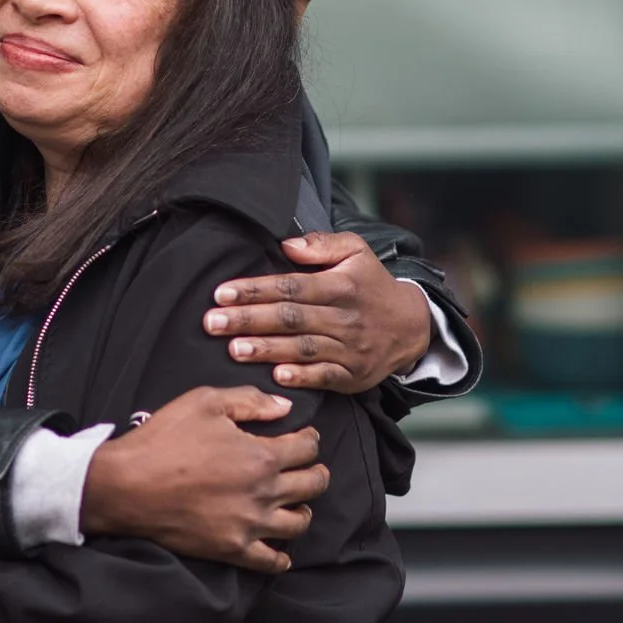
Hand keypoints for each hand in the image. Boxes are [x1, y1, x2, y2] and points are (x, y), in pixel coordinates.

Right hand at [79, 385, 328, 573]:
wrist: (126, 486)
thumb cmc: (163, 439)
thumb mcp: (204, 402)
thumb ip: (249, 401)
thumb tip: (284, 408)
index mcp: (262, 455)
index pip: (307, 448)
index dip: (309, 439)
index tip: (304, 437)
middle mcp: (264, 492)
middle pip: (313, 485)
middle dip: (316, 472)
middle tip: (309, 468)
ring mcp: (250, 524)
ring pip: (299, 522)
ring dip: (303, 509)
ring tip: (297, 504)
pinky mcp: (232, 549)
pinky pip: (271, 560)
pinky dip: (281, 557)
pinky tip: (281, 550)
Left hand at [203, 231, 432, 391]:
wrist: (411, 326)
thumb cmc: (371, 284)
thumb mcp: (356, 252)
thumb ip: (322, 244)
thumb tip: (286, 245)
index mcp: (340, 286)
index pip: (291, 286)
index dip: (256, 290)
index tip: (222, 293)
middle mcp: (344, 317)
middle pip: (290, 318)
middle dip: (249, 320)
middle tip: (212, 322)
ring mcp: (349, 348)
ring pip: (303, 348)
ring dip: (267, 349)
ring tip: (233, 349)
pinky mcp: (353, 375)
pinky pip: (326, 377)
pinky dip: (303, 378)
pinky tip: (277, 376)